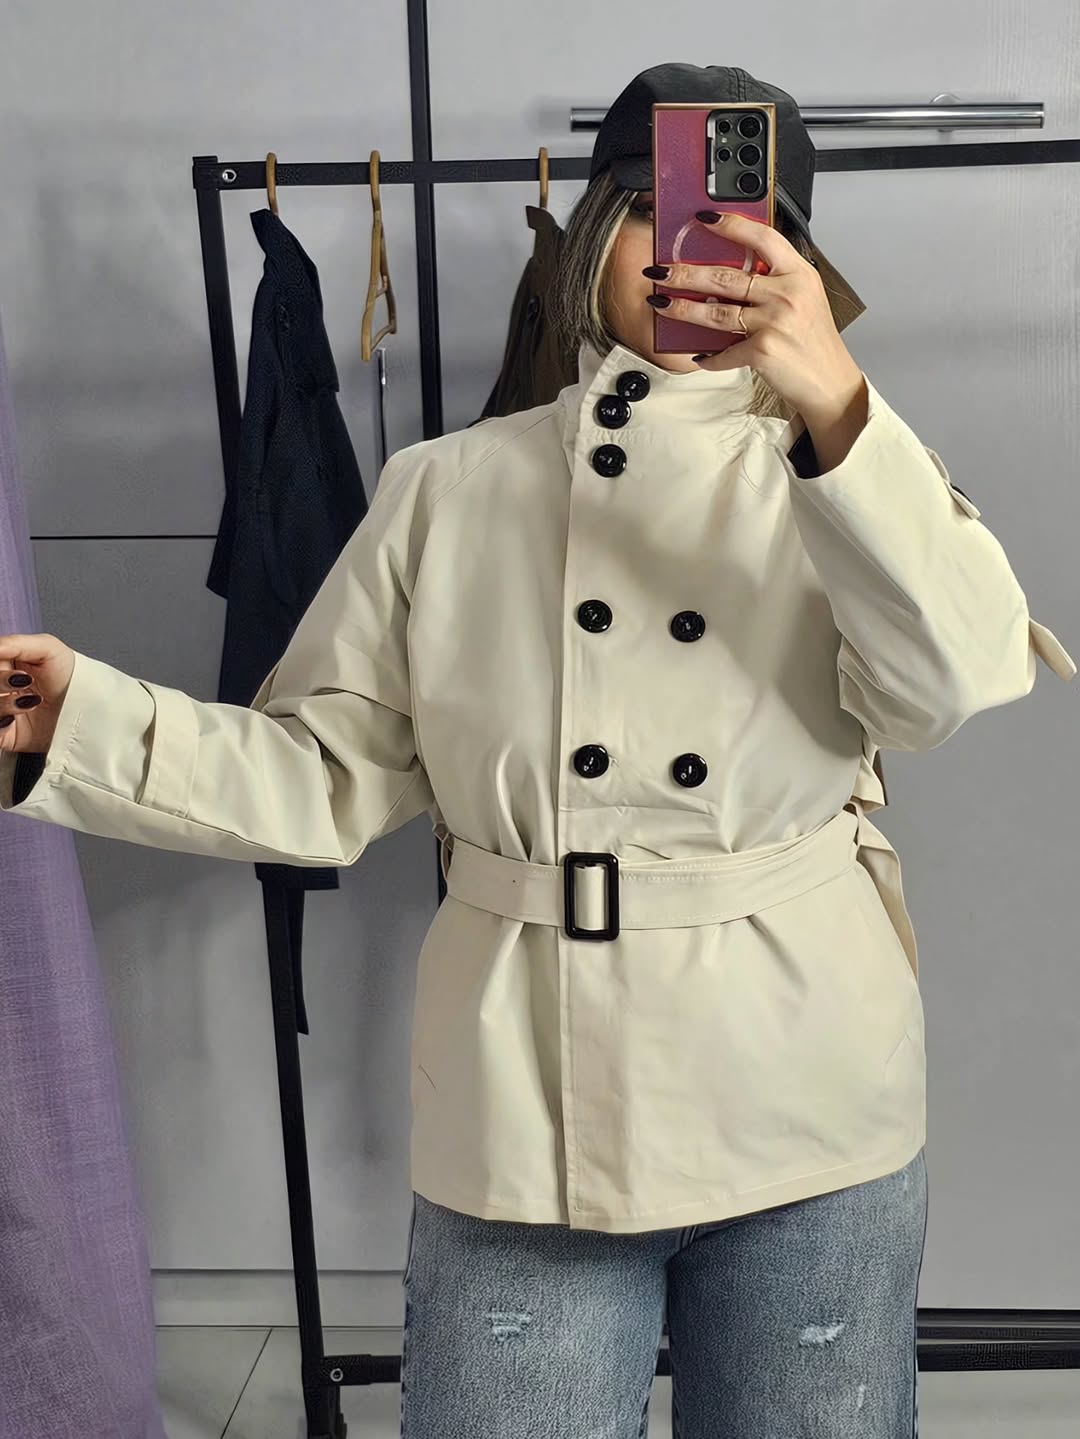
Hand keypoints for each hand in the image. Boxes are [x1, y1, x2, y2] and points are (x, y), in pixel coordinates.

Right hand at [0, 634, 75, 753]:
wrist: (90, 712)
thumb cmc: (75, 678)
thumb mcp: (48, 649)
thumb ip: (13, 643)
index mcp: (6, 663)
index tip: (13, 668)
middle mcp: (1, 686)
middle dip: (0, 681)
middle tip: (24, 681)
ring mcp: (2, 710)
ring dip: (3, 704)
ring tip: (31, 702)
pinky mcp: (3, 734)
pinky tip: (13, 720)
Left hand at [643, 211, 864, 422]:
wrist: (829, 381)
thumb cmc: (813, 340)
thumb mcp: (804, 297)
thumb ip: (775, 280)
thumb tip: (730, 272)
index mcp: (798, 273)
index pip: (762, 238)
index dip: (731, 225)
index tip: (704, 218)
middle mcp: (787, 294)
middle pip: (725, 276)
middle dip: (684, 273)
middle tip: (660, 270)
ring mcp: (774, 322)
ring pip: (716, 310)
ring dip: (682, 308)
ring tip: (661, 303)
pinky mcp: (763, 350)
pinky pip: (724, 352)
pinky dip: (709, 357)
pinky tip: (699, 356)